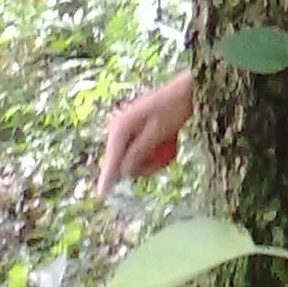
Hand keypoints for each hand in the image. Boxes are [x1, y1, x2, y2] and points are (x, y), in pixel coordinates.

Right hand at [97, 70, 193, 197]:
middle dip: (145, 165)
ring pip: (136, 160)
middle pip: (124, 163)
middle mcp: (120, 130)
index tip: (100, 195)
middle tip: (166, 157)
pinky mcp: (139, 135)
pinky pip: (144, 153)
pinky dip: (157, 152)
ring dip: (154, 159)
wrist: (187, 91)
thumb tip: (124, 173)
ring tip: (170, 144)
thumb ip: (141, 152)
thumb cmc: (175, 108)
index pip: (112, 159)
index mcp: (121, 128)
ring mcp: (129, 133)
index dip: (107, 178)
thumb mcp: (159, 132)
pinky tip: (170, 141)